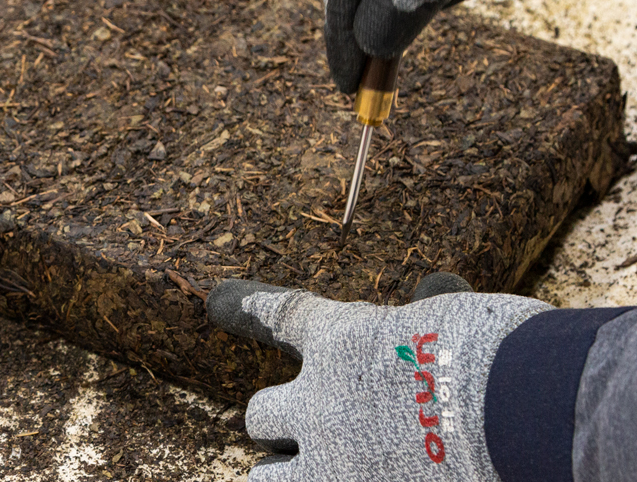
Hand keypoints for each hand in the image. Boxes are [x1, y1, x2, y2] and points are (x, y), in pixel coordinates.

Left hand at [206, 273, 551, 480]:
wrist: (533, 418)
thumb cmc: (505, 354)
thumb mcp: (456, 319)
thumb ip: (427, 316)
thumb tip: (435, 290)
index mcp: (342, 342)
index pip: (281, 317)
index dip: (249, 308)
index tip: (220, 302)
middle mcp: (322, 405)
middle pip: (261, 413)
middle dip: (282, 421)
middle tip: (315, 427)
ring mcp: (334, 466)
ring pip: (265, 480)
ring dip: (288, 475)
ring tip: (319, 472)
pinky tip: (358, 480)